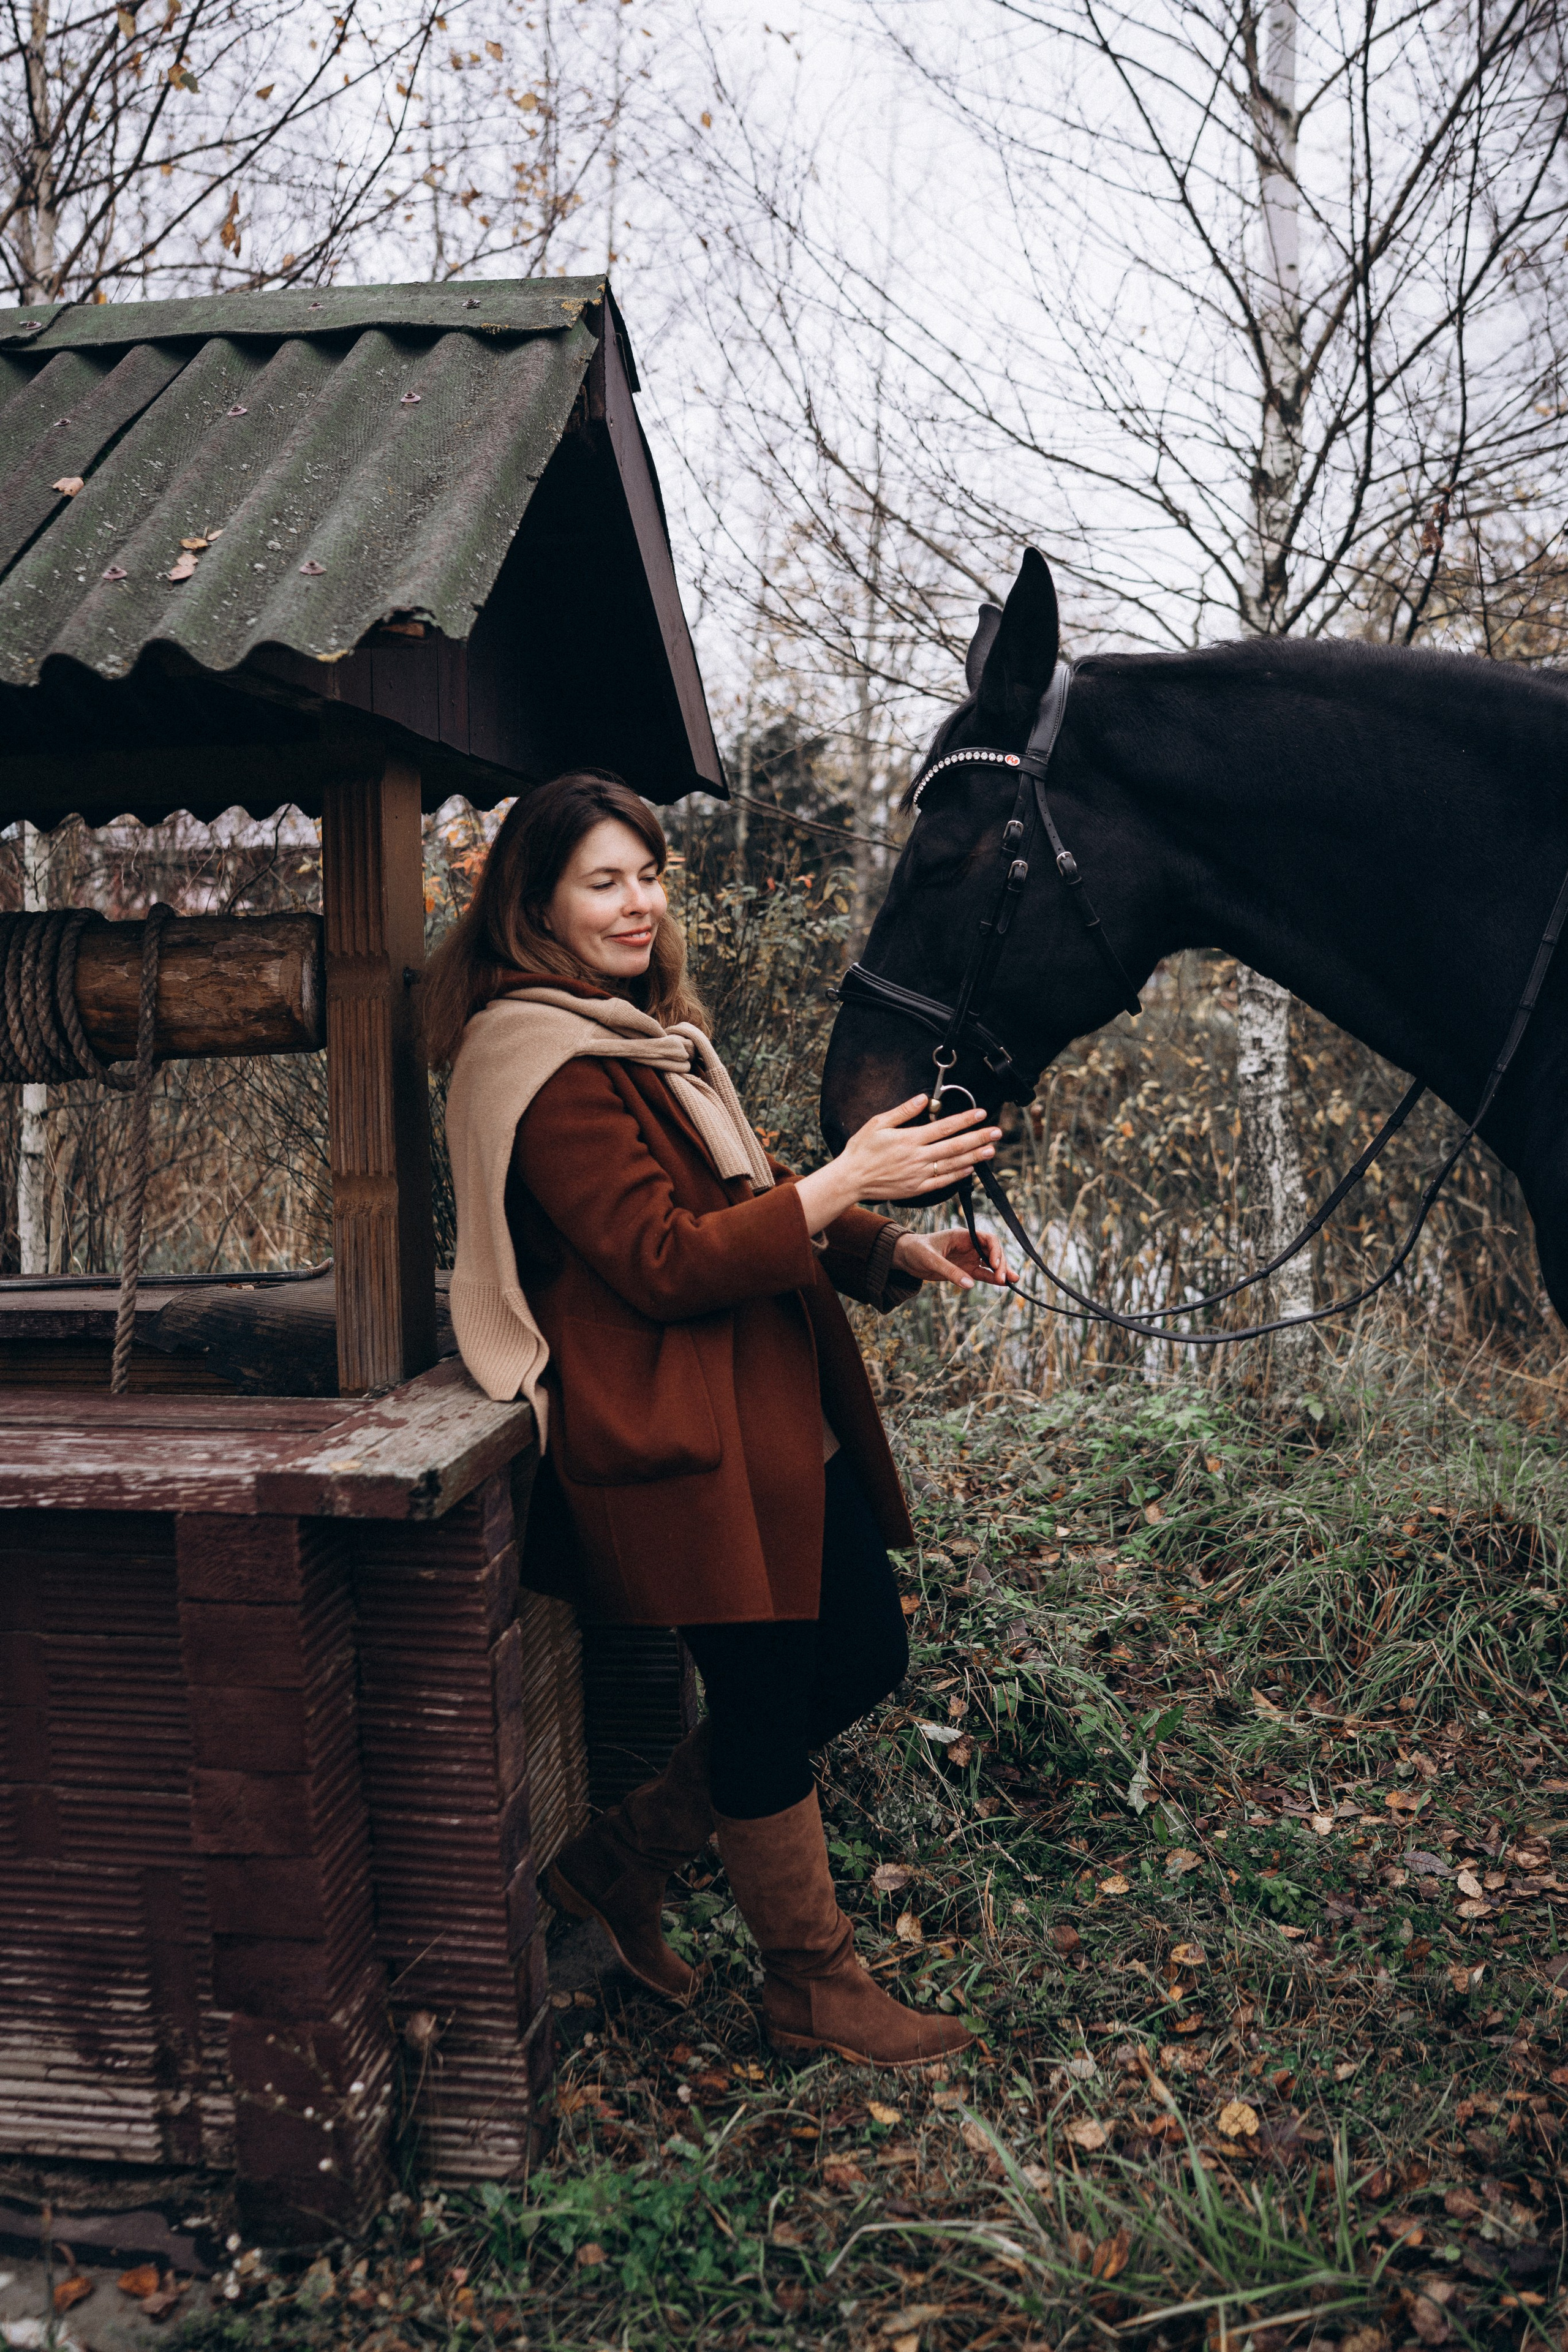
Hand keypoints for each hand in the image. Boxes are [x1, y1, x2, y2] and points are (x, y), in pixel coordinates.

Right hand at [838, 1094, 1001, 1200]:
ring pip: (953, 1164)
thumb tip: (923, 1099)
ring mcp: (919, 1174)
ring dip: (974, 1156)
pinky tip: (971, 1169)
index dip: (965, 1120)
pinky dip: (958, 1175)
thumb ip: (903, 1111)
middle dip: (978, 1138)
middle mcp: (918, 1157)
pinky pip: (942, 1181)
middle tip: (997, 1132)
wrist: (851, 1179)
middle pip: (955, 1146)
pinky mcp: (917, 1188)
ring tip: (991, 1150)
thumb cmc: (862, 1150)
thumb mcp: (878, 1123)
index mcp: (910, 1139)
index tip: (981, 1113)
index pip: (944, 1127)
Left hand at [893, 1227, 1013, 1289]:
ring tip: (1013, 1281)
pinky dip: (992, 1279)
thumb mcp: (931, 1260)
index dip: (996, 1250)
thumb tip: (970, 1284)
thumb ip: (950, 1271)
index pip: (987, 1239)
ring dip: (1001, 1272)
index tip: (996, 1264)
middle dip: (1001, 1264)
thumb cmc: (916, 1251)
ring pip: (990, 1264)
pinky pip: (982, 1274)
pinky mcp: (964, 1270)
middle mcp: (969, 1246)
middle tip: (1005, 1279)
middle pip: (992, 1252)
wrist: (904, 1258)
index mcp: (963, 1236)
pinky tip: (1003, 1285)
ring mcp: (968, 1258)